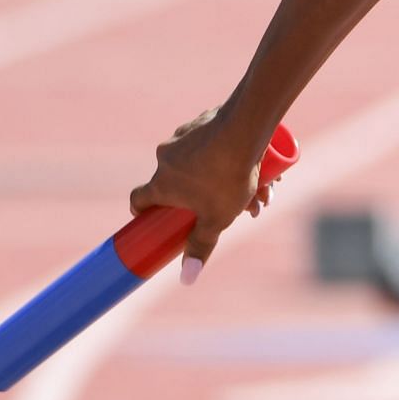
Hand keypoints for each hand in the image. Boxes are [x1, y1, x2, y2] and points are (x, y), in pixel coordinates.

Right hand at [128, 108, 280, 276]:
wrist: (243, 128)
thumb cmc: (226, 177)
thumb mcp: (216, 218)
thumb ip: (201, 246)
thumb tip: (187, 279)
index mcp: (162, 183)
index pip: (139, 198)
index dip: (142, 209)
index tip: (152, 216)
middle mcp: (165, 157)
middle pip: (179, 182)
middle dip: (205, 197)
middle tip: (234, 206)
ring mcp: (183, 136)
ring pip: (201, 162)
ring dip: (224, 175)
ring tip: (259, 188)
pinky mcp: (202, 120)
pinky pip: (213, 142)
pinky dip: (229, 153)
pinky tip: (257, 160)